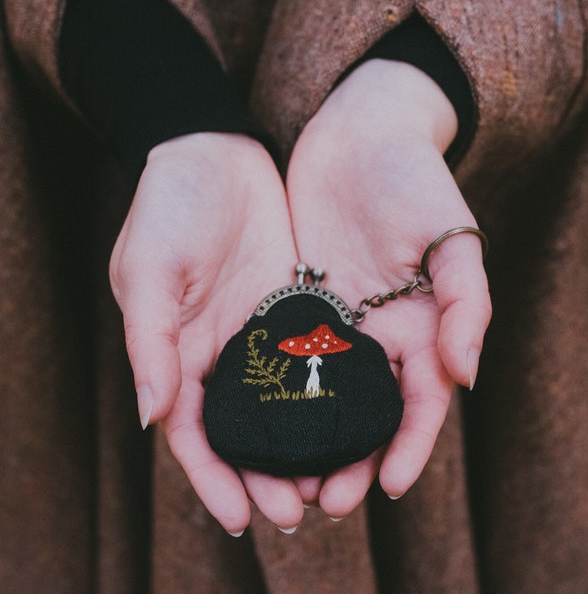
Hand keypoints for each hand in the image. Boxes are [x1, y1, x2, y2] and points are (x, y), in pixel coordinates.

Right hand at [110, 133, 303, 534]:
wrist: (214, 153)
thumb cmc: (168, 208)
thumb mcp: (149, 273)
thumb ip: (152, 344)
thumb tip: (150, 418)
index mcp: (180, 352)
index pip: (194, 432)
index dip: (212, 478)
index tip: (239, 518)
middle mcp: (224, 352)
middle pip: (246, 429)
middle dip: (266, 473)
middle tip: (297, 513)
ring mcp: (264, 331)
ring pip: (287, 402)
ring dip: (305, 443)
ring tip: (332, 482)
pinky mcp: (298, 305)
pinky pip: (316, 356)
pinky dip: (330, 392)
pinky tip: (354, 419)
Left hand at [286, 60, 490, 515]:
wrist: (360, 133)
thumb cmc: (413, 179)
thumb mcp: (451, 236)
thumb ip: (464, 303)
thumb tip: (465, 375)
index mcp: (421, 326)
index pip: (421, 403)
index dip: (410, 448)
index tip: (391, 489)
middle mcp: (378, 333)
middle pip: (367, 413)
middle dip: (352, 459)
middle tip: (324, 502)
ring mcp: (335, 320)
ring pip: (322, 395)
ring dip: (309, 438)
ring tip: (286, 480)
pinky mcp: (297, 300)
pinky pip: (286, 354)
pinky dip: (276, 391)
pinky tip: (256, 420)